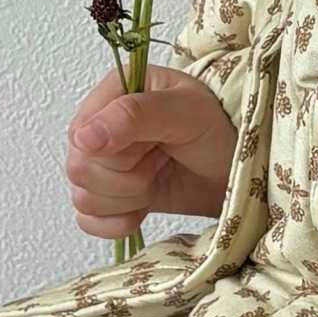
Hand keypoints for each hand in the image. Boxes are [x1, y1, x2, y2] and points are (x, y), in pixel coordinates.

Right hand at [66, 63, 238, 237]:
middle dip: (128, 178)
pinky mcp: (109, 196)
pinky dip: (117, 223)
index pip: (80, 137)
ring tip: (159, 178)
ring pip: (83, 198)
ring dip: (128, 199)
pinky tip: (144, 209)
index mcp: (112, 93)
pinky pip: (87, 220)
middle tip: (162, 162)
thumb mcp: (186, 111)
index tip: (156, 145)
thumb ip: (134, 116)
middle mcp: (99, 126)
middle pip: (79, 170)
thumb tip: (83, 138)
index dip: (118, 153)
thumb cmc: (218, 129)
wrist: (237, 169)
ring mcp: (102, 163)